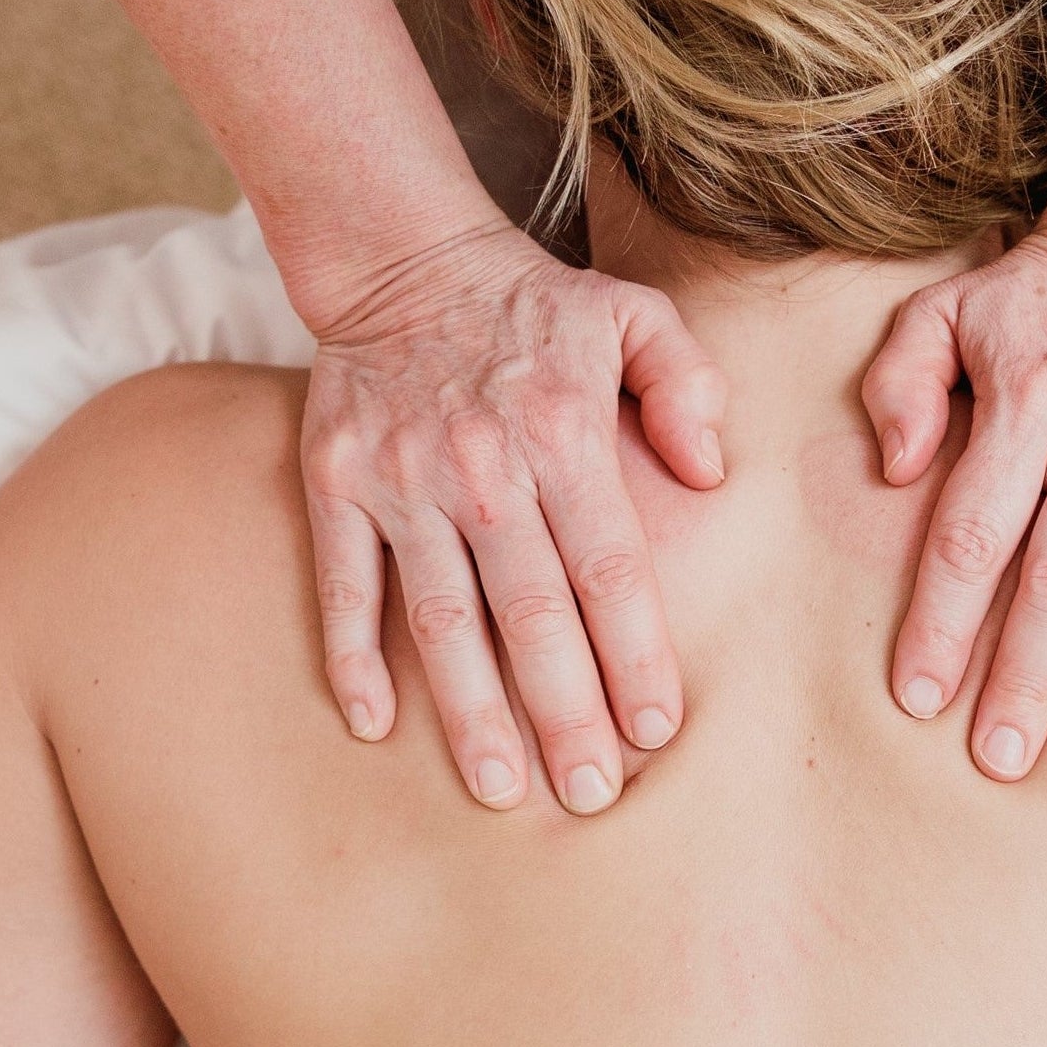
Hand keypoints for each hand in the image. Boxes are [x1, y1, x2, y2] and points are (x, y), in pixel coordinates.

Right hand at [299, 218, 726, 813]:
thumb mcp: (635, 312)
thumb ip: (686, 386)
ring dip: (471, 711)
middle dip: (566, 714)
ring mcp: (402, 480)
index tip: (657, 730)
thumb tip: (712, 474)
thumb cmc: (534, 304)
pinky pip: (343, 584)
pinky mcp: (334, 483)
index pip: (610, 569)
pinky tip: (373, 729)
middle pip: (534, 614)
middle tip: (591, 795)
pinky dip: (351, 656)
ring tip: (501, 791)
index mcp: (564, 433)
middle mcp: (483, 467)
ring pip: (442, 618)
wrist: (398, 251)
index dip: (636, 655)